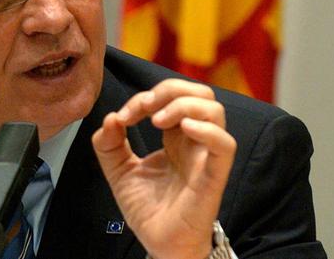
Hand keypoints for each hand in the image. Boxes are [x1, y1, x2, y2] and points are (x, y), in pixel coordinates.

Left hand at [92, 79, 235, 258]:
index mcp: (175, 136)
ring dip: (183, 105)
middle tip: (143, 107)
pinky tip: (183, 128)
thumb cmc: (147, 209)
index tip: (122, 117)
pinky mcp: (213, 177)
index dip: (143, 98)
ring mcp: (205, 157)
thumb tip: (111, 117)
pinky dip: (207, 129)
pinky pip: (225, 145)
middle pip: (200, 93)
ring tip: (156, 120)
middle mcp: (193, 141)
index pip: (170, 98)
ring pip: (215, 110)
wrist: (158, 245)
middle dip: (168, 90)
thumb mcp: (118, 171)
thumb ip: (108, 144)